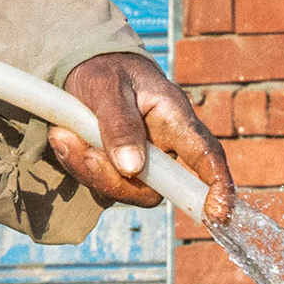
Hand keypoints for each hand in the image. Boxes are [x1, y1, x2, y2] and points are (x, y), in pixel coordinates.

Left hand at [50, 51, 234, 223]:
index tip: (220, 213)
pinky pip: (96, 184)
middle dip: (114, 179)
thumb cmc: (106, 71)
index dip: (218, 186)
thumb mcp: (109, 87)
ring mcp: (138, 164)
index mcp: (174, 120)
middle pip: (154, 188)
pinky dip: (75, 165)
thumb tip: (132, 168)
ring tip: (64, 134)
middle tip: (85, 153)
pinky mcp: (112, 171)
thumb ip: (119, 124)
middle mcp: (162, 148)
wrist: (86, 70)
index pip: (206, 155)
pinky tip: (63, 137)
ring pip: (121, 189)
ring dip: (87, 168)